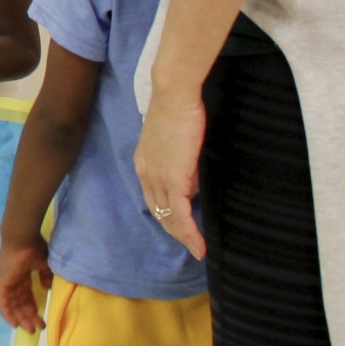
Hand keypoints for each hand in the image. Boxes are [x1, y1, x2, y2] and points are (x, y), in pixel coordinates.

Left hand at [0, 239, 52, 333]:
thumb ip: (46, 276)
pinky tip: (14, 324)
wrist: (23, 240)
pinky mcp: (1, 284)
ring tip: (30, 330)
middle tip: (38, 328)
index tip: (41, 320)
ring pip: (12, 305)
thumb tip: (47, 288)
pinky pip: (2, 302)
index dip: (33, 308)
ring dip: (21, 318)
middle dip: (29, 316)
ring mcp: (6, 282)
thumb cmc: (34, 248)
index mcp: (22, 275)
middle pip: (20, 303)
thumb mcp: (44, 264)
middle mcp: (13, 281)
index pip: (26, 296)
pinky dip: (7, 313)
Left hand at [135, 88, 207, 257]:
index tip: (181, 228)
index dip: (167, 215)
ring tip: (198, 249)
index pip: (154, 198)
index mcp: (144, 164)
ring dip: (184, 237)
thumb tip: (190, 183)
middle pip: (159, 212)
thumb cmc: (179, 112)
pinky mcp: (173, 178)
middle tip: (192, 245)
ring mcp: (157, 177)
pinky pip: (180, 213)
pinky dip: (190, 232)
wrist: (175, 96)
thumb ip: (178, 163)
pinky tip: (200, 244)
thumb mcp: (175, 142)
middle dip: (175, 231)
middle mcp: (146, 173)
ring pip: (169, 217)